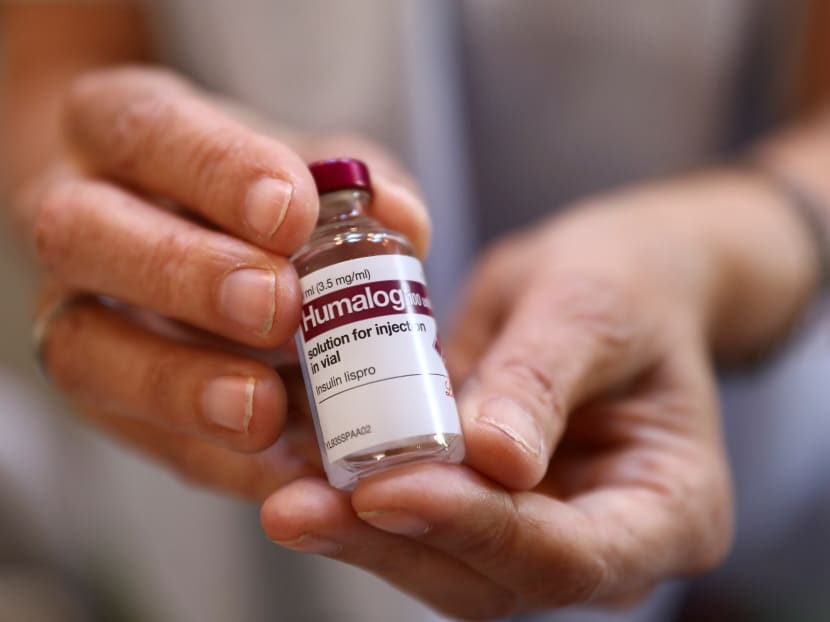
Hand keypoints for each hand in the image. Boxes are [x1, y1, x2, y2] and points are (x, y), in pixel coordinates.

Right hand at [14, 66, 428, 499]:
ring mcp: (72, 310)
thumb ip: (353, 189)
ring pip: (85, 348)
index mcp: (122, 128)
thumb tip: (402, 220)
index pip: (151, 130)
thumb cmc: (246, 192)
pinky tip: (280, 464)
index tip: (292, 212)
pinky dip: (213, 457)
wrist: (175, 234)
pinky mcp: (101, 395)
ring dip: (180, 386)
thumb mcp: (302, 167)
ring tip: (263, 409)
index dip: (218, 174)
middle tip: (279, 307)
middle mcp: (79, 215)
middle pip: (85, 233)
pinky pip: (140, 435)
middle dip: (186, 275)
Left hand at [259, 179, 746, 617]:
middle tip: (301, 505)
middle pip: (493, 579)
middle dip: (393, 541)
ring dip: (359, 532)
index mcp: (670, 508)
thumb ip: (544, 379)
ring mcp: (539, 535)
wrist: (608, 284)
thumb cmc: (624, 287)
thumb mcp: (593, 308)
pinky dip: (358, 502)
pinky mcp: (483, 509)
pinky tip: (302, 471)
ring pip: (442, 564)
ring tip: (287, 490)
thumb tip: (494, 458)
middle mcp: (603, 544)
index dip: (477, 528)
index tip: (389, 486)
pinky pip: (418, 521)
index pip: (572, 554)